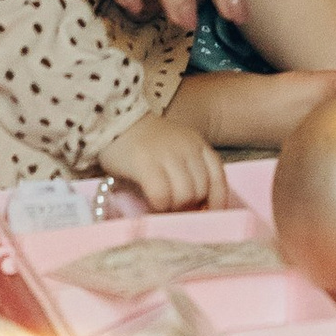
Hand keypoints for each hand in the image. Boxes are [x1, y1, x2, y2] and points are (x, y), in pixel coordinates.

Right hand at [98, 112, 228, 211]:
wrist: (118, 121)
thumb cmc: (148, 143)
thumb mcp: (178, 150)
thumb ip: (191, 171)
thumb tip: (200, 207)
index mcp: (198, 145)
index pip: (218, 178)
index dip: (217, 201)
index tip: (208, 215)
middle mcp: (187, 148)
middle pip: (200, 190)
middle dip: (189, 205)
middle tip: (174, 208)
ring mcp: (167, 155)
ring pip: (184, 195)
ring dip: (173, 207)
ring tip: (162, 205)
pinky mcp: (145, 164)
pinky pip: (161, 195)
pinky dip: (159, 205)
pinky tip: (151, 203)